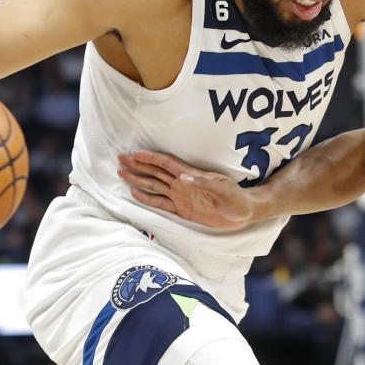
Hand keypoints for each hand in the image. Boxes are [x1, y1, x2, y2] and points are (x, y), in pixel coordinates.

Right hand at [117, 150, 260, 228]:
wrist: (243, 211)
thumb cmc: (235, 197)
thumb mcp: (222, 189)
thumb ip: (203, 184)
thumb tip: (183, 179)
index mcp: (192, 176)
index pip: (167, 164)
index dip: (151, 158)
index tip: (135, 153)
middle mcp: (182, 184)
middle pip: (156, 172)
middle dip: (138, 165)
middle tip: (120, 158)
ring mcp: (181, 196)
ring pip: (155, 185)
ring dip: (139, 179)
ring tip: (122, 173)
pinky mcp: (182, 209)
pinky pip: (161, 203)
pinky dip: (147, 198)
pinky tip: (135, 193)